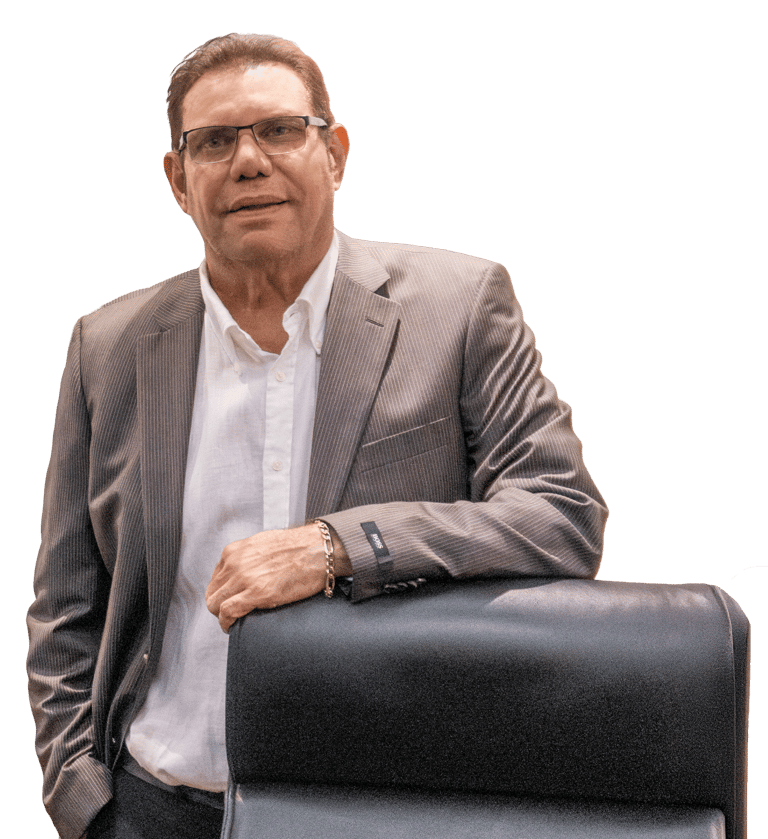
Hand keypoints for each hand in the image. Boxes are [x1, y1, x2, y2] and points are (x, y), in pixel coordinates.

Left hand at [205, 524, 348, 631]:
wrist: (318, 549)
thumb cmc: (299, 547)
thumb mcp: (263, 544)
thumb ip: (248, 557)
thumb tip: (244, 571)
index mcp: (235, 551)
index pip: (215, 577)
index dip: (222, 591)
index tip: (228, 598)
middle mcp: (235, 563)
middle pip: (212, 592)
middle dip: (218, 604)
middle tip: (229, 612)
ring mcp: (245, 578)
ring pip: (215, 603)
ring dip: (222, 615)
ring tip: (232, 620)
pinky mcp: (256, 593)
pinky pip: (228, 612)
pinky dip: (226, 623)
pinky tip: (231, 626)